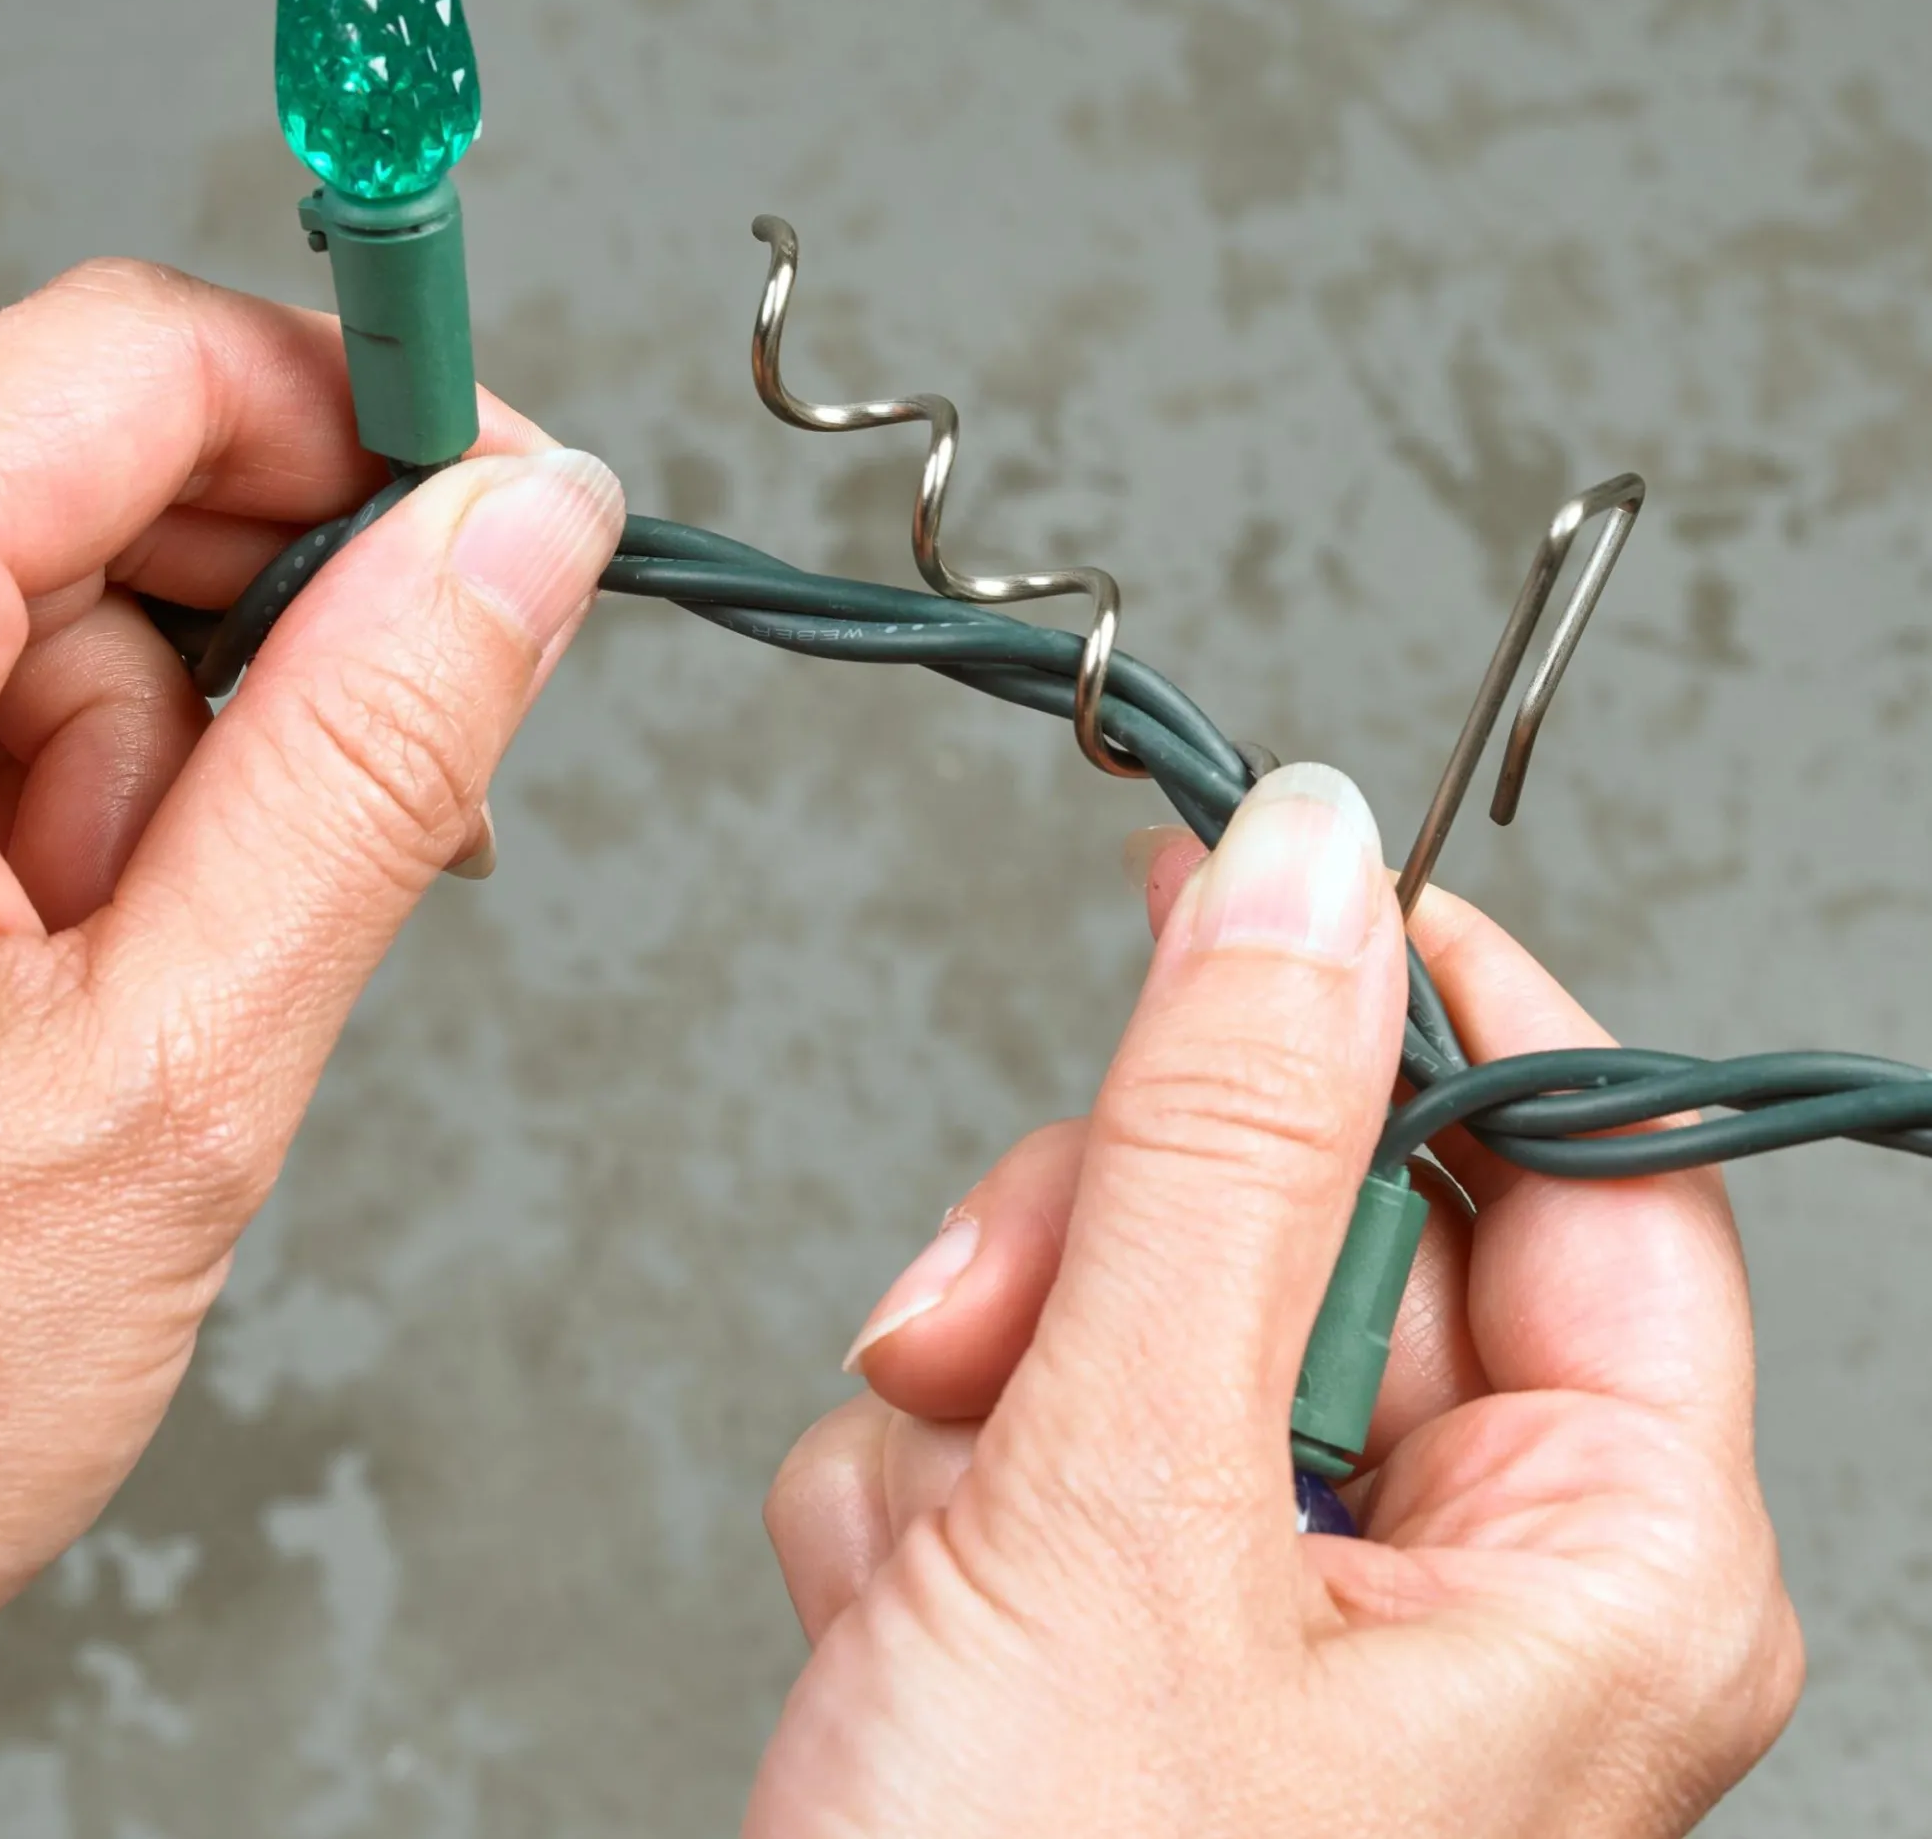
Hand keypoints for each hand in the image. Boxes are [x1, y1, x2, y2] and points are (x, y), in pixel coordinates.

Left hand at [0, 261, 621, 1727]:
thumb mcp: (168, 1081)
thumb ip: (368, 768)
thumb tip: (518, 537)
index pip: (127, 367)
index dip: (350, 418)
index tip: (496, 515)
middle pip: (94, 487)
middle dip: (255, 665)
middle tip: (304, 863)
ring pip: (49, 628)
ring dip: (149, 794)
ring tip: (109, 1008)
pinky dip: (70, 833)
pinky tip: (55, 987)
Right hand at [759, 765, 1800, 1836]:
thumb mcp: (1130, 1506)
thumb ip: (1217, 1148)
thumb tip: (1305, 859)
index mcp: (1601, 1568)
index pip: (1577, 1156)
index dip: (1418, 997)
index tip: (1258, 879)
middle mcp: (1466, 1581)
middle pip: (1313, 1210)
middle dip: (1104, 1237)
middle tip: (989, 1316)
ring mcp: (1284, 1609)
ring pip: (1136, 1301)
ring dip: (984, 1381)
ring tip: (924, 1539)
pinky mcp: (1128, 1634)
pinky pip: (1029, 1425)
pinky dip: (924, 1490)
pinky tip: (893, 1622)